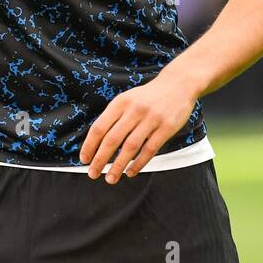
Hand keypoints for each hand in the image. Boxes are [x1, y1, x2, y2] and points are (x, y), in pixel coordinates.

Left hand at [79, 71, 199, 183]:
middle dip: (100, 159)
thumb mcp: (127, 99)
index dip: (90, 145)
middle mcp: (134, 110)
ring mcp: (151, 119)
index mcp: (121, 102)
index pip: (100, 127)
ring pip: (130, 147)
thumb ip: (114, 117)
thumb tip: (96, 142)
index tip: (84, 159)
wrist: (178, 84)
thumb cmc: (148, 96)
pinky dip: (138, 163)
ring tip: (111, 178)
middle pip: (112, 139)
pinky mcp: (166, 127)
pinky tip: (131, 172)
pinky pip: (149, 150)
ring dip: (118, 166)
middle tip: (93, 173)